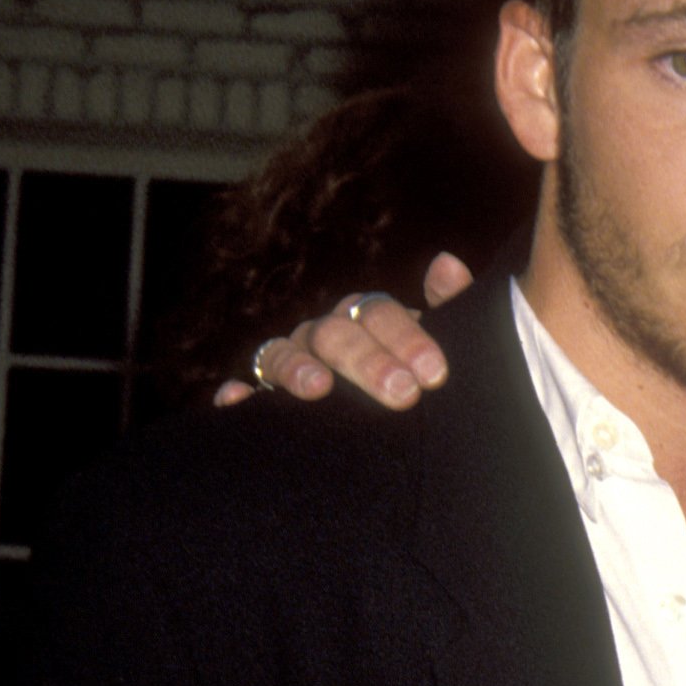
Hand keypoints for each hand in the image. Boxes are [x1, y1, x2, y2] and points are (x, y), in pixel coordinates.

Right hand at [213, 253, 471, 408]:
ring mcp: (291, 365)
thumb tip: (446, 264)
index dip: (406, 338)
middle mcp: (324, 336)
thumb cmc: (416, 382)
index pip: (378, 313)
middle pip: (334, 334)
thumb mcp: (438, 351)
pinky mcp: (265, 401)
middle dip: (367, 362)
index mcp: (364, 319)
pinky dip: (238, 395)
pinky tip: (235, 400)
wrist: (395, 421)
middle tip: (402, 394)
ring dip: (297, 369)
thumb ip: (450, 309)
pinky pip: (245, 392)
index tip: (434, 373)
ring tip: (319, 389)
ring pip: (282, 354)